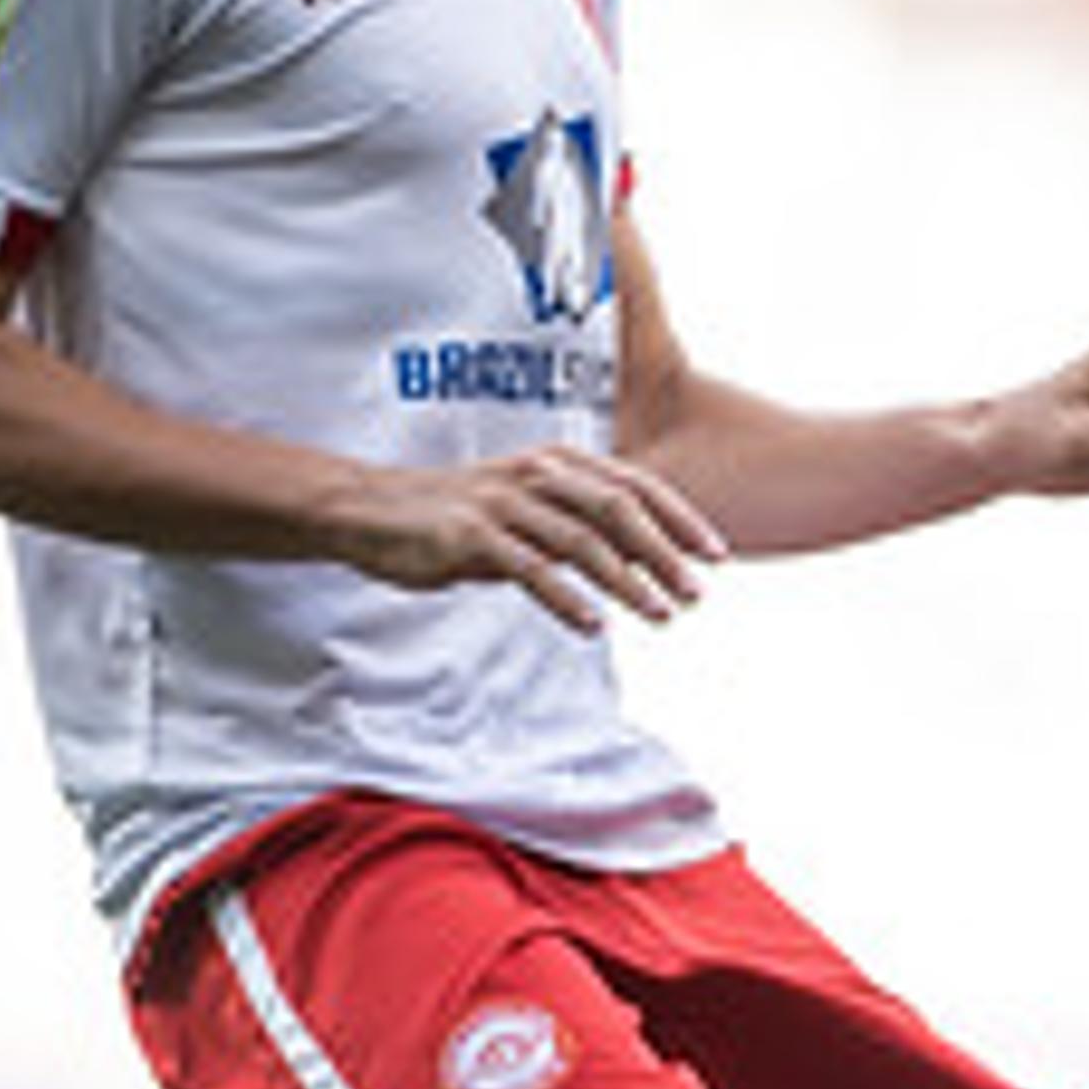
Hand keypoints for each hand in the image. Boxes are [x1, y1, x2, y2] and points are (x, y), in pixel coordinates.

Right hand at [334, 444, 727, 634]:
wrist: (370, 512)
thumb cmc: (460, 516)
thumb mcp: (529, 514)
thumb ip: (582, 529)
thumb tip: (646, 560)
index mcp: (559, 463)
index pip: (637, 487)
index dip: (682, 519)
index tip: (717, 555)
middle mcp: (537, 475)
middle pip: (619, 510)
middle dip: (666, 553)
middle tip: (698, 593)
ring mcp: (503, 502)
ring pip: (581, 541)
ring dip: (626, 581)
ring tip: (660, 616)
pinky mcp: (470, 535)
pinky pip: (529, 568)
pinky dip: (566, 598)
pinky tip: (594, 625)